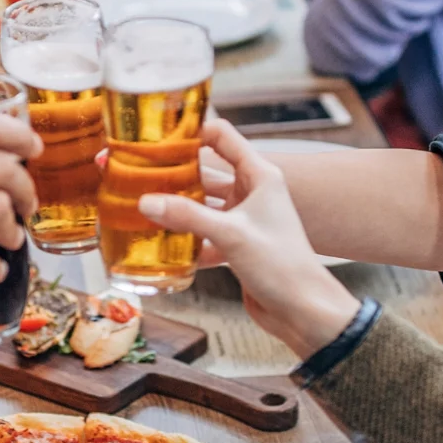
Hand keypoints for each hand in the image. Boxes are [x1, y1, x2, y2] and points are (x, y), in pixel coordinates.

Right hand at [132, 120, 358, 358]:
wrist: (302, 311)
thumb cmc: (284, 266)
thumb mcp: (232, 234)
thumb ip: (188, 216)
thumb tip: (148, 202)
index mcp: (260, 177)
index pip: (223, 137)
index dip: (193, 131)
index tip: (161, 134)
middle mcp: (251, 194)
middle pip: (206, 173)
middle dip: (175, 173)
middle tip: (141, 172)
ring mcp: (243, 220)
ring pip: (202, 206)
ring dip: (177, 207)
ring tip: (143, 204)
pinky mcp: (235, 246)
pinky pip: (203, 234)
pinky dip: (184, 238)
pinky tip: (160, 243)